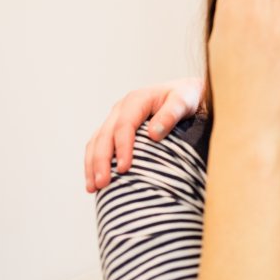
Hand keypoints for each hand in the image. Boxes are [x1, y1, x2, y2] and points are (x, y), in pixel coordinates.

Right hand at [84, 77, 202, 191]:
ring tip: (94, 187)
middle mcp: (121, 108)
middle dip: (101, 161)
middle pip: (105, 135)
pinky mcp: (114, 129)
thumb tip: (154, 134)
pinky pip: (98, 145)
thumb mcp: (184, 101)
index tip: (124, 168)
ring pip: (96, 142)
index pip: (124, 126)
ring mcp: (115, 118)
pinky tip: (95, 180)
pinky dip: (93, 162)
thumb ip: (171, 114)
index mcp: (136, 100)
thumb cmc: (186, 97)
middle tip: (103, 184)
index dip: (122, 147)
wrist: (185, 92)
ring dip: (92, 164)